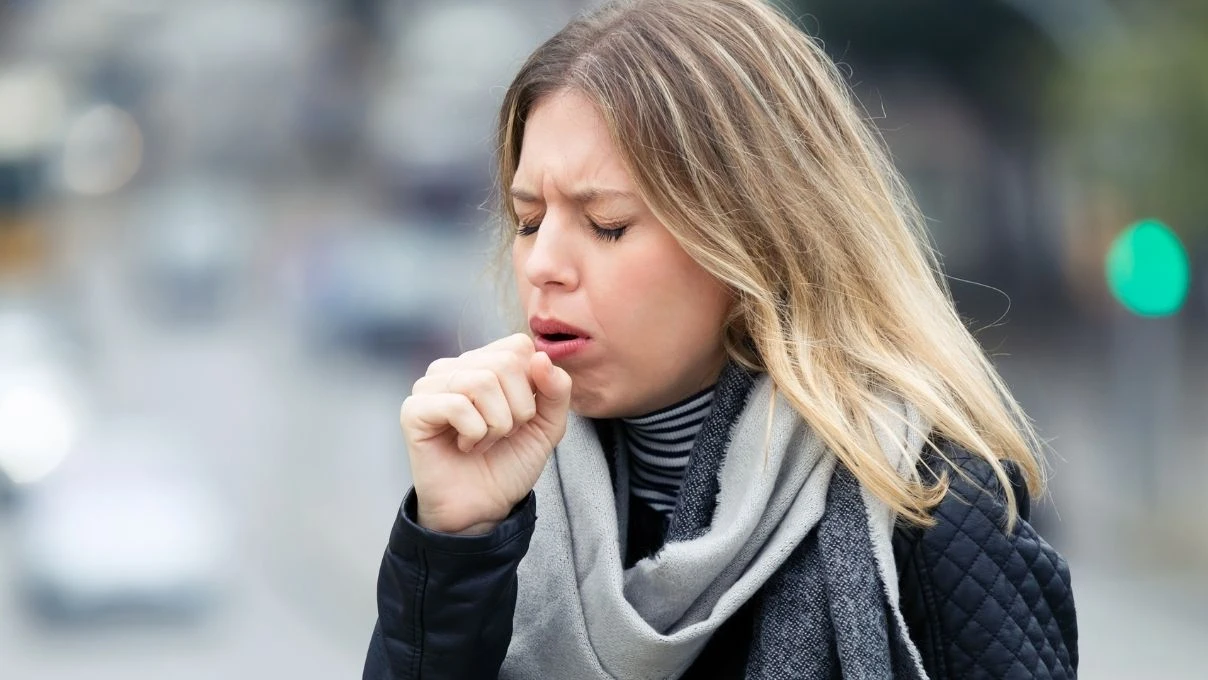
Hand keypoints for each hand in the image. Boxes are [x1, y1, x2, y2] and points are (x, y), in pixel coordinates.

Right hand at [400, 333, 571, 534]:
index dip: (533, 384)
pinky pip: (457, 405)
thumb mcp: (548, 425)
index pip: (518, 346)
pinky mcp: (414, 410)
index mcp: (484, 363)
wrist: (483, 507)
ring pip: (482, 382)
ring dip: (496, 424)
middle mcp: (455, 367)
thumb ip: (556, 390)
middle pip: (504, 363)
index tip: (522, 415)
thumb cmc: (509, 462)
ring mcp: (431, 386)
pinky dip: (474, 433)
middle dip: (518, 408)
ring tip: (484, 441)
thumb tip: (541, 358)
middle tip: (503, 433)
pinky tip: (466, 446)